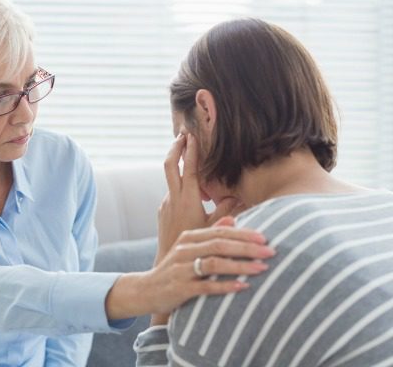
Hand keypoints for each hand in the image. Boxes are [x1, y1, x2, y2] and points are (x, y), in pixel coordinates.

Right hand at [104, 222, 274, 319]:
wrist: (146, 289)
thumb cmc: (174, 269)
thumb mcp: (188, 248)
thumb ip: (210, 233)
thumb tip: (233, 220)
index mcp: (189, 237)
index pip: (220, 232)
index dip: (243, 234)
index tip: (265, 237)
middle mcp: (184, 250)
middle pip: (220, 245)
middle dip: (247, 248)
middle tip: (270, 251)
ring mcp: (181, 269)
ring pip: (214, 263)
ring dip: (241, 266)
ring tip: (262, 268)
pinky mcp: (180, 288)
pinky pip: (206, 286)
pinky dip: (225, 286)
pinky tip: (242, 287)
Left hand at [157, 133, 239, 260]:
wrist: (170, 266)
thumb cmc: (197, 249)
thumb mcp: (215, 228)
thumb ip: (226, 210)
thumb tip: (238, 195)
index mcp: (187, 200)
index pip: (189, 168)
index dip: (191, 150)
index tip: (192, 135)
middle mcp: (172, 199)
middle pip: (170, 165)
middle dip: (176, 148)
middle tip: (183, 134)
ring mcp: (165, 204)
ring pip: (172, 179)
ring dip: (180, 167)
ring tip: (191, 157)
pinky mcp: (163, 211)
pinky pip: (173, 192)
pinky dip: (181, 186)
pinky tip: (193, 192)